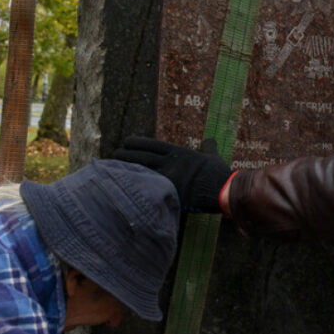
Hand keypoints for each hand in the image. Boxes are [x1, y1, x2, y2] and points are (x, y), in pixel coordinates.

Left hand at [112, 137, 231, 212]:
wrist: (222, 189)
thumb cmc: (218, 174)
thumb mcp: (213, 156)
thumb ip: (208, 148)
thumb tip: (210, 140)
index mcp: (178, 153)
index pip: (151, 145)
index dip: (136, 143)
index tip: (125, 142)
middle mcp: (170, 163)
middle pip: (142, 156)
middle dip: (125, 154)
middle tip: (113, 153)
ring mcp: (168, 178)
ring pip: (141, 170)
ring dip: (125, 168)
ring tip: (111, 167)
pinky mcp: (168, 192)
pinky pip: (147, 188)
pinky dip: (134, 186)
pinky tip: (122, 185)